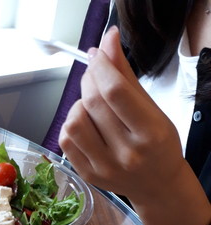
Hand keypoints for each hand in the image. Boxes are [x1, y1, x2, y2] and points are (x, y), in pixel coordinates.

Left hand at [58, 26, 187, 205]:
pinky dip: (71, 123)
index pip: (115, 91)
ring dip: (78, 104)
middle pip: (93, 103)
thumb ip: (126, 76)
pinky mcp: (88, 174)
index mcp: (149, 133)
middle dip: (89, 79)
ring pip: (74, 121)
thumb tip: (108, 39)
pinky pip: (65, 140)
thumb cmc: (158, 143)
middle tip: (94, 74)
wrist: (158, 185)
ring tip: (91, 105)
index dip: (101, 66)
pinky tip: (84, 122)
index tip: (97, 54)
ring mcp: (105, 167)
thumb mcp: (152, 109)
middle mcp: (127, 153)